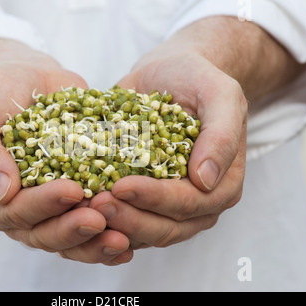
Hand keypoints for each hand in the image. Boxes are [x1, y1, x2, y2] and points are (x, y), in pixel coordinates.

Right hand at [0, 40, 132, 264]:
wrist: (27, 81)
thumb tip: (3, 192)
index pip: (13, 211)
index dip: (42, 205)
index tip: (72, 190)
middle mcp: (17, 210)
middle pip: (43, 233)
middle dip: (72, 229)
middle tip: (100, 219)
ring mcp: (48, 209)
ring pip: (69, 238)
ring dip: (94, 243)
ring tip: (122, 239)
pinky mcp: (74, 201)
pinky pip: (89, 226)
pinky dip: (108, 234)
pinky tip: (131, 239)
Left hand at [89, 51, 247, 248]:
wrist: (170, 74)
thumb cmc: (196, 79)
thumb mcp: (219, 93)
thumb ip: (221, 134)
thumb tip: (206, 179)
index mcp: (223, 183)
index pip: (190, 202)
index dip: (156, 198)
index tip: (122, 187)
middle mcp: (199, 202)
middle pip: (166, 227)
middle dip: (130, 218)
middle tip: (96, 204)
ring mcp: (170, 205)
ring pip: (144, 231)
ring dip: (115, 224)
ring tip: (85, 207)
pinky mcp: (144, 201)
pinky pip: (126, 220)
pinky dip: (105, 220)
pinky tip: (81, 208)